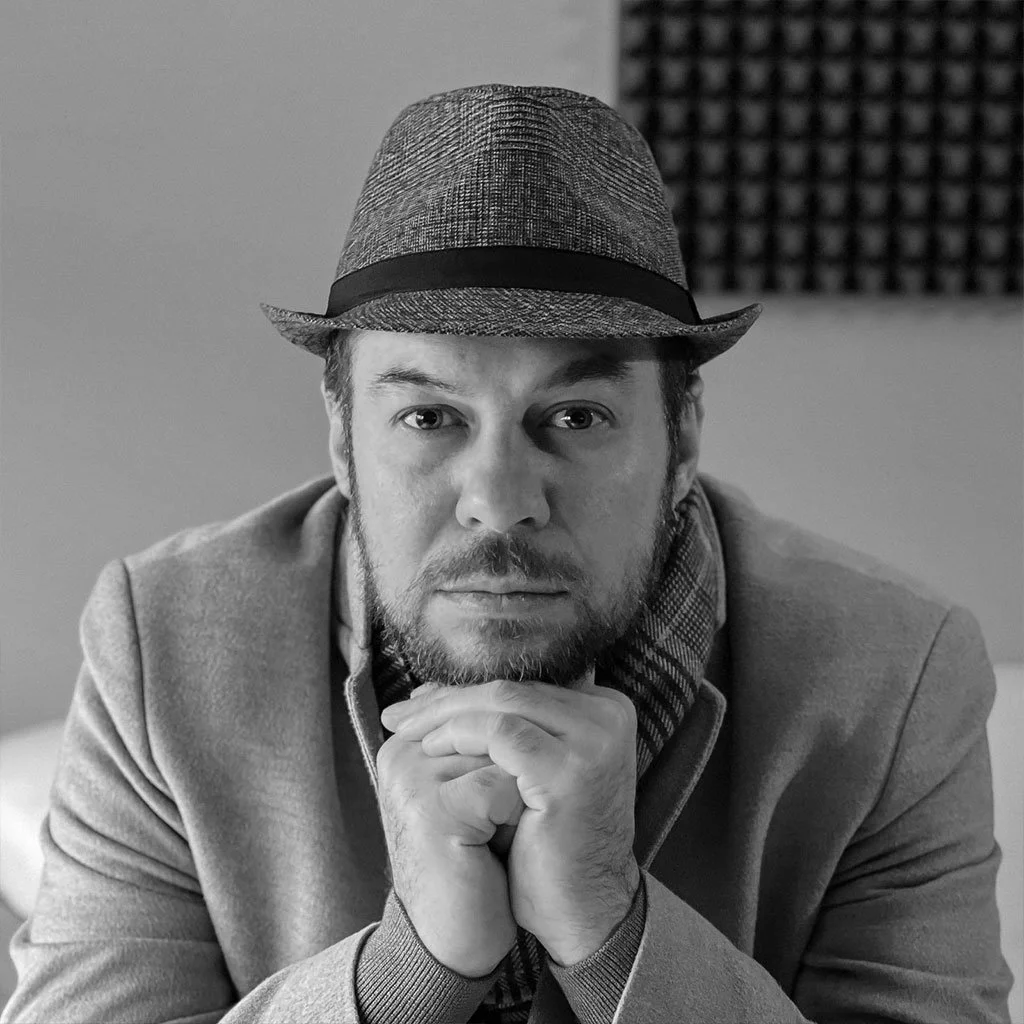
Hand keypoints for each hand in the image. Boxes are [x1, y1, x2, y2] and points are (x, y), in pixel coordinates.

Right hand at [375, 725, 522, 976]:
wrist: (454, 939)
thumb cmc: (474, 863)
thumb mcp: (477, 792)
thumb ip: (485, 743)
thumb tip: (529, 694)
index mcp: (408, 742)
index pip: (479, 706)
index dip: (518, 737)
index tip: (521, 778)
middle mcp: (402, 752)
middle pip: (492, 720)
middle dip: (524, 757)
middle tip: (531, 797)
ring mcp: (412, 778)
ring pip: (502, 747)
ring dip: (525, 784)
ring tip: (514, 822)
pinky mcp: (432, 809)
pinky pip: (499, 785)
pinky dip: (517, 814)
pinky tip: (506, 841)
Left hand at [381, 678, 640, 966]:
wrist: (581, 911)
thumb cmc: (547, 842)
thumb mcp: (527, 771)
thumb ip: (501, 726)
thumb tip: (433, 690)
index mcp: (604, 709)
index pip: (523, 683)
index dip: (464, 689)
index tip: (417, 703)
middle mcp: (609, 716)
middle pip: (512, 688)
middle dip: (447, 698)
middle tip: (399, 714)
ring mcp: (595, 741)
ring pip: (503, 702)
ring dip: (446, 713)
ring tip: (407, 731)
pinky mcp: (572, 769)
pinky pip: (503, 732)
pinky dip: (461, 734)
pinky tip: (432, 749)